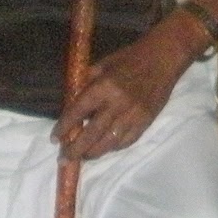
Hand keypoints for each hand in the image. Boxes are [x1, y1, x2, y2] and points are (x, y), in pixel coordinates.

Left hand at [53, 19, 201, 160]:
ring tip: (83, 156)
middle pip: (91, 134)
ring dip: (93, 153)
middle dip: (75, 150)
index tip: (54, 139)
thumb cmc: (130, 58)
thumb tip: (71, 102)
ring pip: (109, 143)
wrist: (163, 58)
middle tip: (64, 159)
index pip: (78, 112)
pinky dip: (113, 147)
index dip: (63, 128)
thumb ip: (86, 83)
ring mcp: (133, 115)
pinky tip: (105, 147)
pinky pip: (126, 141)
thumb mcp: (103, 65)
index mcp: (104, 87)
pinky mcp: (146, 121)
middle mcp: (117, 104)